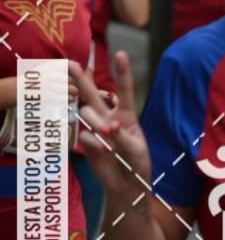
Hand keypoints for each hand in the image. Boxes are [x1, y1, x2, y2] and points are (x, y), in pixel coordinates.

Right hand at [68, 51, 150, 195]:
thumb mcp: (138, 150)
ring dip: (96, 122)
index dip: (122, 73)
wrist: (127, 186)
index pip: (124, 90)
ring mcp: (96, 129)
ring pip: (87, 113)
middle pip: (92, 94)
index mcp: (127, 115)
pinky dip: (94, 142)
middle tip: (70, 63)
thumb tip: (112, 126)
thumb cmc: (138, 164)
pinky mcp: (87, 143)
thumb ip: (125, 137)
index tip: (120, 54)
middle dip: (81, 78)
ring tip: (108, 137)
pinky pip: (85, 135)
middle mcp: (109, 118)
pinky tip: (105, 150)